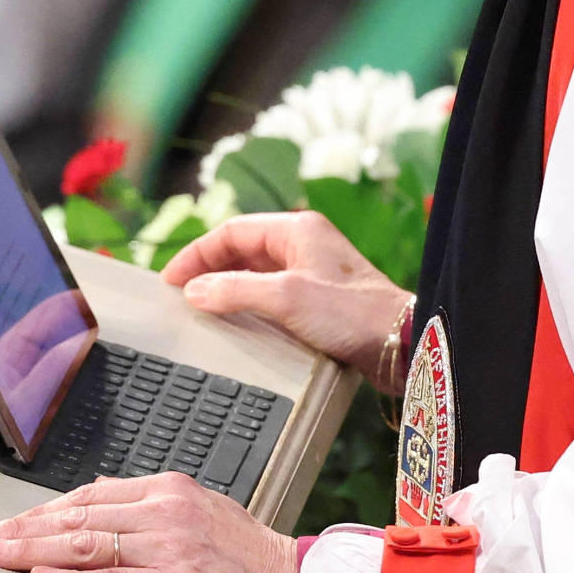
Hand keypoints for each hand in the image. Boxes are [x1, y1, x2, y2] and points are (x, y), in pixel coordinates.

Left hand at [0, 473, 297, 572]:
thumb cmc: (249, 554)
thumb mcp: (200, 507)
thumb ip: (150, 503)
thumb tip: (99, 490)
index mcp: (168, 488)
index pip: (90, 494)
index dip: (44, 510)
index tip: (12, 522)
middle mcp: (165, 509)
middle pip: (79, 516)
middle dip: (25, 528)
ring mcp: (169, 545)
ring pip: (86, 545)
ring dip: (34, 552)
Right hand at [162, 211, 411, 390]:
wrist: (402, 342)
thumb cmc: (351, 314)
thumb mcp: (285, 298)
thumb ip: (235, 291)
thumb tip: (194, 291)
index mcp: (296, 230)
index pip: (231, 230)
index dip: (197, 253)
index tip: (171, 280)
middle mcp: (304, 245)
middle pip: (242, 250)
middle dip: (209, 270)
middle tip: (181, 297)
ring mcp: (313, 272)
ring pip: (256, 274)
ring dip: (228, 289)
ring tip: (201, 312)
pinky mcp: (320, 300)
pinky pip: (272, 296)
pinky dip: (249, 306)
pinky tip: (237, 326)